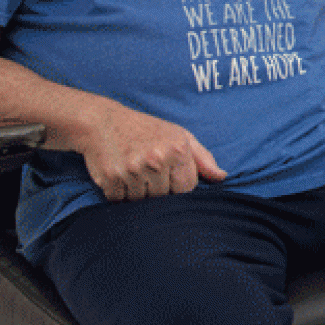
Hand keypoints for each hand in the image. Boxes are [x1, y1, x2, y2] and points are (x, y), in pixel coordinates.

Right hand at [65, 101, 225, 201]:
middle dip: (157, 188)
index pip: (187, 188)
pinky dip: (119, 192)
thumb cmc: (147, 130)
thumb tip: (221, 177)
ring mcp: (132, 170)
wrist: (103, 122)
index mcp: (177, 149)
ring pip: (141, 202)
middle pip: (164, 197)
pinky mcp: (110, 178)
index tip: (168, 172)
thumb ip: (203, 158)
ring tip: (133, 169)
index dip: (178, 184)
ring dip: (137, 191)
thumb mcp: (180, 136)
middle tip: (147, 168)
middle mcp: (156, 159)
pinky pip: (120, 200)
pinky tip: (119, 173)